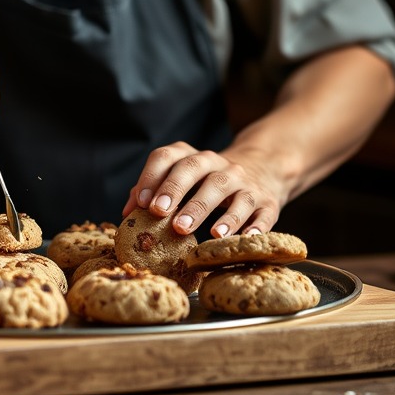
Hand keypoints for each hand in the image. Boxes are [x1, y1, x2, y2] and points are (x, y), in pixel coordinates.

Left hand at [120, 141, 286, 237]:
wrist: (264, 171)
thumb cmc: (208, 184)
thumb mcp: (184, 181)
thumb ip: (154, 192)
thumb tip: (127, 214)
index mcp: (191, 157)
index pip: (166, 156)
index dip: (151, 177)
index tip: (141, 201)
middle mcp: (217, 164)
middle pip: (193, 169)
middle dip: (175, 191)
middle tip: (161, 214)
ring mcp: (244, 181)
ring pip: (225, 188)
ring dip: (210, 209)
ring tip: (201, 232)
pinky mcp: (267, 202)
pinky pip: (261, 213)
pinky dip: (254, 226)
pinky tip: (244, 238)